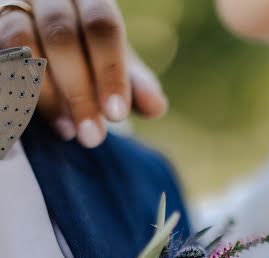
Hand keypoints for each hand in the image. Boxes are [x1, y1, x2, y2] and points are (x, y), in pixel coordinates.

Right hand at [0, 0, 167, 146]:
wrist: (45, 42)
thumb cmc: (88, 55)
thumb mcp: (115, 66)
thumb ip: (134, 84)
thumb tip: (157, 107)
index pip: (102, 24)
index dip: (110, 71)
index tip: (116, 115)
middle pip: (61, 35)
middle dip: (79, 92)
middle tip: (93, 138)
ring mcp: (11, 6)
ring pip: (21, 42)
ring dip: (45, 95)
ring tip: (67, 132)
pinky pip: (0, 62)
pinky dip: (17, 96)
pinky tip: (35, 127)